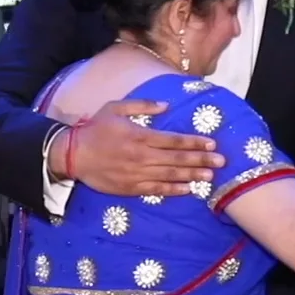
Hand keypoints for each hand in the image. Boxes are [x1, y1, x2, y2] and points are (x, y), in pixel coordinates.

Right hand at [65, 99, 223, 198]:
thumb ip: (142, 105)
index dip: (194, 142)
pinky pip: (156, 189)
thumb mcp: (116, 108)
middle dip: (201, 160)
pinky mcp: (130, 188)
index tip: (212, 143)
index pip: (174, 140)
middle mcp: (141, 156)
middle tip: (222, 162)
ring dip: (192, 176)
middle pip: (177, 159)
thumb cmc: (96, 128)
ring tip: (211, 177)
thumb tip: (166, 105)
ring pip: (170, 175)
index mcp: (140, 135)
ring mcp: (136, 174)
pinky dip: (173, 189)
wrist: (73, 154)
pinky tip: (188, 189)